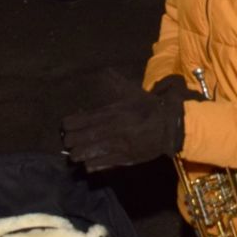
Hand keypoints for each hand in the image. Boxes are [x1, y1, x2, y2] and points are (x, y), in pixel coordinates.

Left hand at [63, 79, 187, 171]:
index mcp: (109, 113)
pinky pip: (99, 165)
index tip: (66, 126)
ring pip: (85, 153)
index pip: (78, 121)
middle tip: (69, 141)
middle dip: (70, 141)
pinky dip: (91, 165)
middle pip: (77, 139)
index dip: (68, 125)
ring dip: (78, 154)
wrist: (170, 126)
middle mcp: (109, 130)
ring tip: (76, 154)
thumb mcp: (132, 93)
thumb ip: (116, 82)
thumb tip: (105, 71)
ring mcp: (115, 146)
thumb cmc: (149, 109)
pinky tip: (89, 163)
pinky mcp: (123, 159)